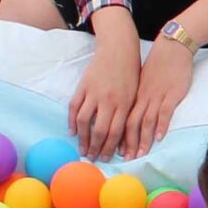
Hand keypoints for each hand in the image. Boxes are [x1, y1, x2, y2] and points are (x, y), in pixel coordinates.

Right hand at [70, 40, 139, 160]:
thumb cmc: (131, 72)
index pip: (115, 132)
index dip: (109, 148)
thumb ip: (127, 114)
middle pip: (99, 130)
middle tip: (92, 158)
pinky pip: (74, 107)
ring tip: (82, 149)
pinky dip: (72, 121)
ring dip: (82, 138)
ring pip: (85, 121)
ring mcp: (94, 92)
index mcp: (124, 103)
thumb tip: (122, 138)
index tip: (105, 158)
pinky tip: (73, 131)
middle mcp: (108, 100)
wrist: (119, 48)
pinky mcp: (83, 85)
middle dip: (95, 148)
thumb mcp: (134, 94)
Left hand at [121, 37, 194, 159]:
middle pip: (129, 124)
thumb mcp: (139, 82)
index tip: (112, 151)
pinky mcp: (171, 94)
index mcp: (132, 96)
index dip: (115, 136)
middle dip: (126, 144)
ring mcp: (156, 96)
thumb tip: (126, 115)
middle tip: (122, 160)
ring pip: (145, 121)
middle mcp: (142, 98)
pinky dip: (161, 125)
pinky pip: (164, 112)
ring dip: (142, 140)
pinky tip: (159, 137)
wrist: (170, 48)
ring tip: (138, 155)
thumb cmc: (155, 65)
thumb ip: (134, 98)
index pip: (119, 119)